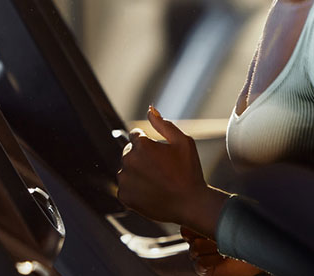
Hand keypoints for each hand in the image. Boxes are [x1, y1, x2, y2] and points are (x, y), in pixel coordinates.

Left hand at [118, 106, 212, 228]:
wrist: (189, 203)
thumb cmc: (189, 171)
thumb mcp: (183, 142)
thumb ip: (164, 124)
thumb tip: (150, 109)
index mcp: (142, 145)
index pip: (135, 135)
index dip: (148, 142)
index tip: (159, 153)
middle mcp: (129, 161)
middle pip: (129, 152)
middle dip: (141, 156)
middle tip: (161, 168)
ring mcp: (125, 180)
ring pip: (127, 170)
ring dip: (137, 172)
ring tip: (158, 181)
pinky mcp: (124, 196)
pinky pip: (126, 187)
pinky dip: (135, 188)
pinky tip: (152, 191)